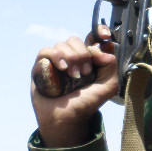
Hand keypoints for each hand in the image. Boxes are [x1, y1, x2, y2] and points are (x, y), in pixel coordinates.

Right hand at [31, 24, 118, 147]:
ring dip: (70, 58)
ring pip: (61, 44)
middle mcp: (71, 58)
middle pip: (76, 40)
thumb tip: (104, 48)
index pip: (91, 37)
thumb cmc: (86, 103)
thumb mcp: (108, 86)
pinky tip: (61, 69)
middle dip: (82, 54)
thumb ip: (111, 66)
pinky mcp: (40, 67)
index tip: (105, 35)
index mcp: (88, 59)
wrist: (67, 119)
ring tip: (73, 76)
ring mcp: (55, 61)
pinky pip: (45, 51)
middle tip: (85, 72)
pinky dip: (55, 56)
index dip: (98, 31)